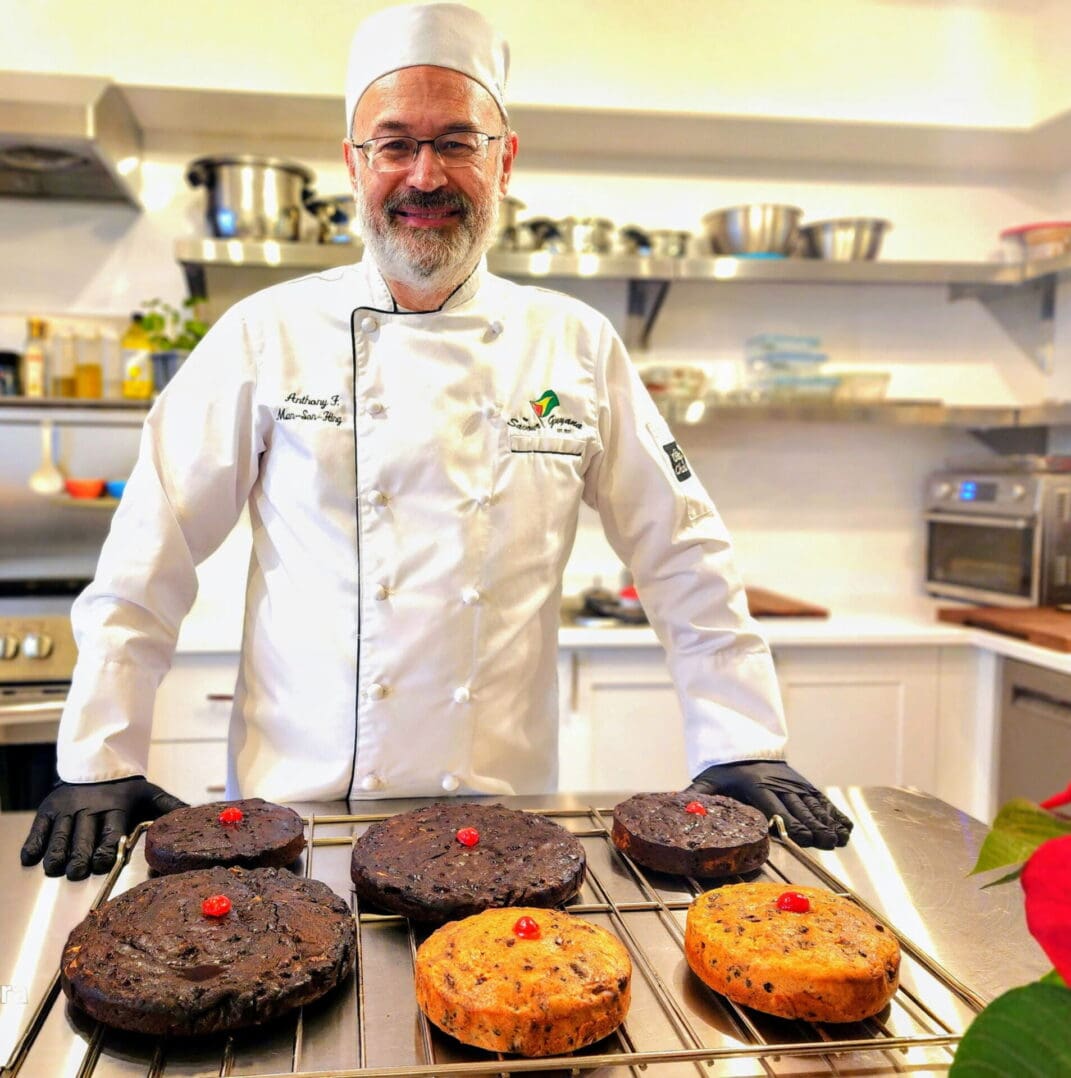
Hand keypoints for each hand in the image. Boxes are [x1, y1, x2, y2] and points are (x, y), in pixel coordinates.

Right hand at [20, 777, 185, 880]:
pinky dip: (34, 842)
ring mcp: (67, 808)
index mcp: (117, 806)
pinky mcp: (48, 809)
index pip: (111, 830)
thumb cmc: (125, 790)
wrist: (98, 764)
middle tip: (77, 872)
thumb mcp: (149, 794)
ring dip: (57, 853)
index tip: (103, 863)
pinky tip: (31, 857)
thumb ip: (170, 806)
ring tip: (56, 869)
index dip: (106, 848)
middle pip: (83, 836)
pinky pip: (39, 827)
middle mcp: (90, 807)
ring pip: (60, 834)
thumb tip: (195, 814)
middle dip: (80, 855)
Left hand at [687, 760, 852, 849]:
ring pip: (813, 805)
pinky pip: (821, 799)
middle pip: (798, 808)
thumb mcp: (708, 780)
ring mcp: (793, 784)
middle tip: (824, 842)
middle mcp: (778, 785)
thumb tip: (680, 807)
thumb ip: (697, 794)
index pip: (774, 807)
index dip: (787, 822)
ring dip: (826, 822)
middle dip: (812, 826)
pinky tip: (844, 827)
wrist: (744, 745)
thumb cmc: (724, 769)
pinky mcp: (803, 785)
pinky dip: (834, 813)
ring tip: (837, 838)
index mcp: (756, 786)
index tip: (798, 836)